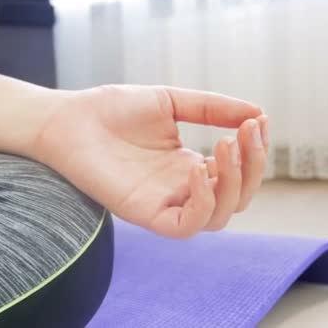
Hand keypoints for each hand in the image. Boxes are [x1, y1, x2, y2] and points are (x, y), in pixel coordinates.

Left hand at [34, 85, 268, 237]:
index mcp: (188, 165)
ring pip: (218, 217)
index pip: (238, 173)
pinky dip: (202, 203)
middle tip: (246, 131)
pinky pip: (185, 225)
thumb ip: (212, 108)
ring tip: (223, 144)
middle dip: (252, 166)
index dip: (255, 151)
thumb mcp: (171, 101)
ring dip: (233, 183)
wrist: (68, 117)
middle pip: (236, 198)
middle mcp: (180, 188)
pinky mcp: (143, 213)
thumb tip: (258, 112)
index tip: (259, 119)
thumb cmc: (112, 110)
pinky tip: (197, 168)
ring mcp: (163, 202)